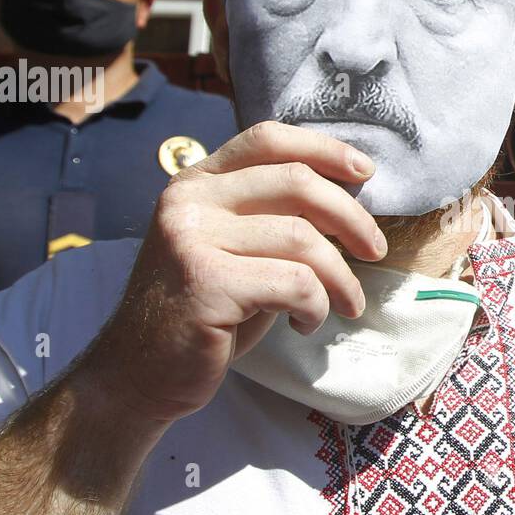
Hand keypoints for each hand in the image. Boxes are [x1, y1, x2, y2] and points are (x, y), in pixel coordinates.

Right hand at [81, 121, 385, 423]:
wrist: (140, 375)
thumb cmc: (204, 315)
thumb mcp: (236, 252)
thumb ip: (273, 219)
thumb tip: (348, 206)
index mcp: (197, 182)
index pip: (268, 139)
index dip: (324, 149)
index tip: (366, 173)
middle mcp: (190, 200)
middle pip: (296, 182)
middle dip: (351, 217)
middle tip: (374, 250)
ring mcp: (192, 238)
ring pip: (302, 237)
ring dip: (340, 276)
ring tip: (347, 304)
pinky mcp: (206, 281)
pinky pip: (294, 282)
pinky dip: (316, 305)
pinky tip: (305, 324)